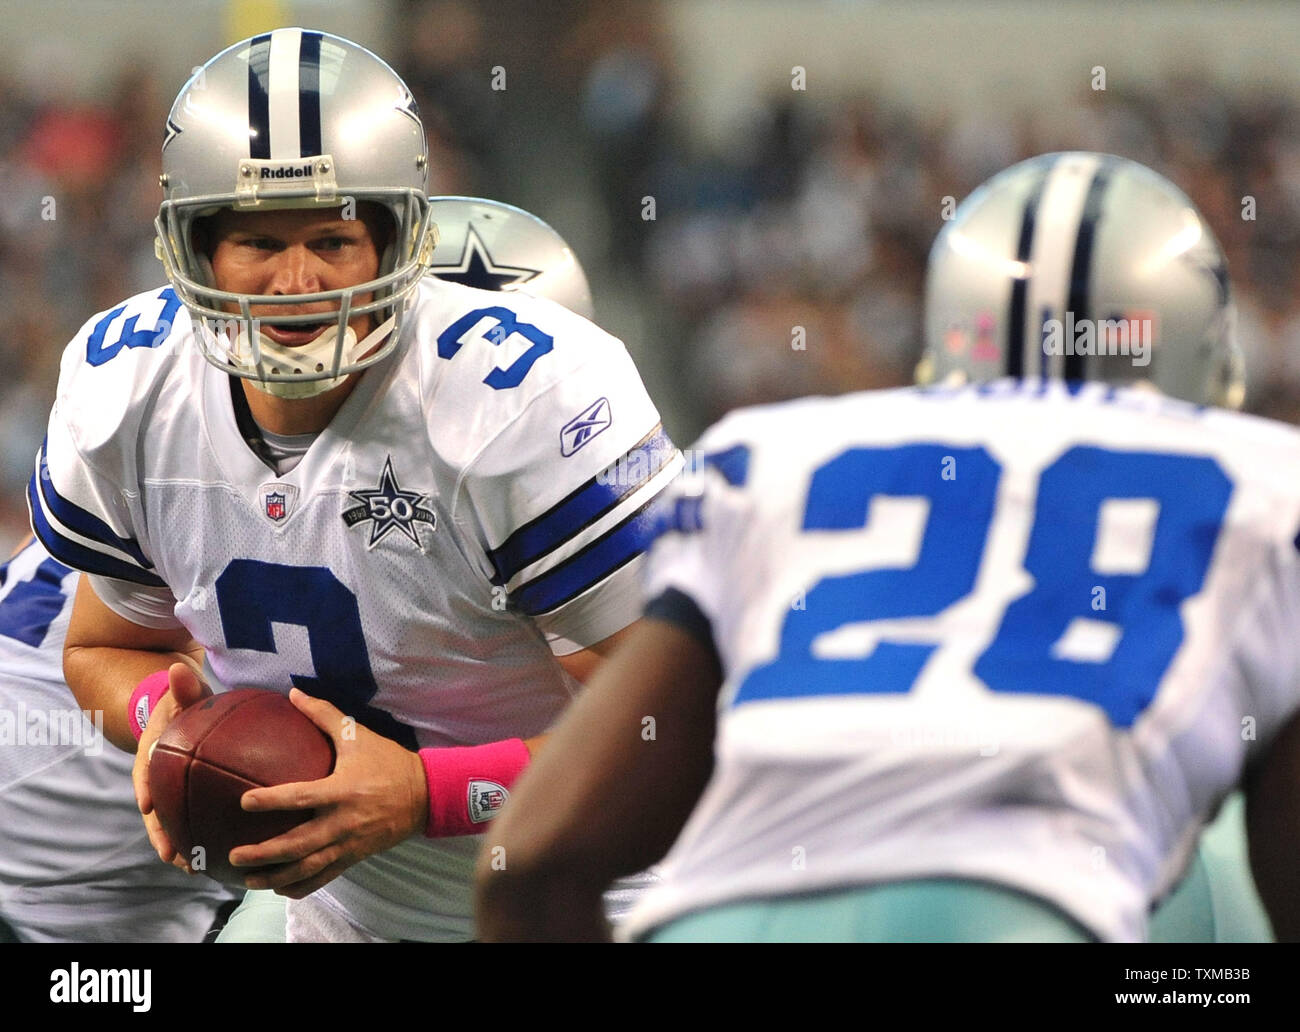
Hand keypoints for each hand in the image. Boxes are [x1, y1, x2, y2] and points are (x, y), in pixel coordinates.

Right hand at [131, 662, 211, 870]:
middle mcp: (159, 776)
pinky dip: (206, 833)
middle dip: (162, 835)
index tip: (148, 808)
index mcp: (152, 753)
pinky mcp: (192, 795)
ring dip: (182, 844)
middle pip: (157, 810)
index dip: (145, 790)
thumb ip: (183, 685)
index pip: (144, 774)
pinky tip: (225, 853)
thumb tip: (178, 668)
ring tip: (194, 868)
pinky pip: (196, 816)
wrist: (184, 708)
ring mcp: (174, 789)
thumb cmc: (185, 700)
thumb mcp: (183, 691)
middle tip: (174, 857)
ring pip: (175, 820)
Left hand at [229, 688, 428, 898]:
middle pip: (298, 844)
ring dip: (276, 875)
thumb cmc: (389, 761)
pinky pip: (324, 876)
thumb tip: (293, 694)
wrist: (425, 794)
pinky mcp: (355, 856)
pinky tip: (279, 887)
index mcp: (342, 791)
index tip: (244, 803)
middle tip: (235, 855)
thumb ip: (325, 715)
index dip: (271, 801)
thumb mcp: (358, 735)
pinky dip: (301, 885)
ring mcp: (349, 843)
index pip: (300, 798)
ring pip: (308, 867)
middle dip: (264, 853)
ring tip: (248, 878)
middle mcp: (342, 822)